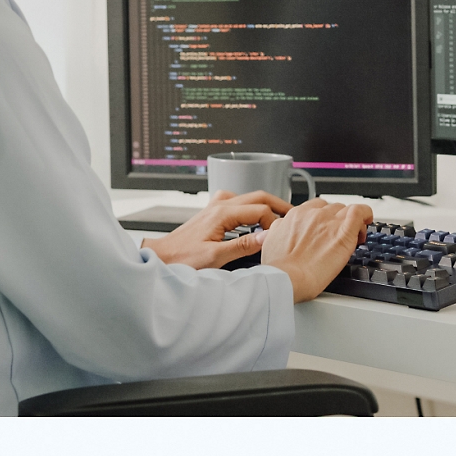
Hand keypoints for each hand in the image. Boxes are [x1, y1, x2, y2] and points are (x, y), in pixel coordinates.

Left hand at [141, 190, 290, 269]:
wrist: (161, 258)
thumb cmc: (182, 259)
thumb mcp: (215, 258)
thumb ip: (243, 246)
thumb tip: (267, 237)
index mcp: (222, 213)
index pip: (261, 209)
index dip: (275, 222)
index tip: (279, 237)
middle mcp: (219, 205)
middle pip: (257, 196)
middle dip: (278, 205)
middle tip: (294, 215)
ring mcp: (215, 207)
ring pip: (248, 197)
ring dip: (265, 205)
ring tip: (278, 217)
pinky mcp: (212, 213)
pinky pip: (238, 203)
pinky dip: (252, 207)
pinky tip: (254, 218)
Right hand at [259, 199, 373, 302]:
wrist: (286, 278)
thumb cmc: (279, 268)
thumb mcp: (270, 241)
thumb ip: (279, 230)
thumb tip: (281, 230)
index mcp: (296, 216)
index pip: (316, 207)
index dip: (324, 217)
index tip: (327, 228)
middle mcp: (312, 214)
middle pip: (332, 208)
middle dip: (337, 220)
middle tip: (338, 236)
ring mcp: (329, 222)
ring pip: (346, 209)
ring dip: (350, 220)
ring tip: (354, 235)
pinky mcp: (343, 233)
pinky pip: (359, 212)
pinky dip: (365, 214)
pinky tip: (366, 221)